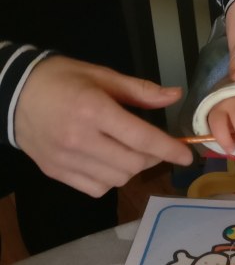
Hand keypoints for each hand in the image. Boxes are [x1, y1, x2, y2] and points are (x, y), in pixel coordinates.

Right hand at [14, 56, 192, 197]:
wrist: (14, 94)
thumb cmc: (63, 79)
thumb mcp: (103, 76)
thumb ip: (141, 90)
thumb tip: (175, 96)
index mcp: (94, 110)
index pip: (141, 138)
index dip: (169, 149)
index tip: (187, 156)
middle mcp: (80, 139)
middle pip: (132, 163)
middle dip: (152, 156)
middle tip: (154, 144)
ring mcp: (66, 160)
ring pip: (116, 179)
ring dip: (132, 168)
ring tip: (130, 150)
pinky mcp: (56, 173)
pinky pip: (95, 188)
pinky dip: (110, 179)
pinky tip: (109, 161)